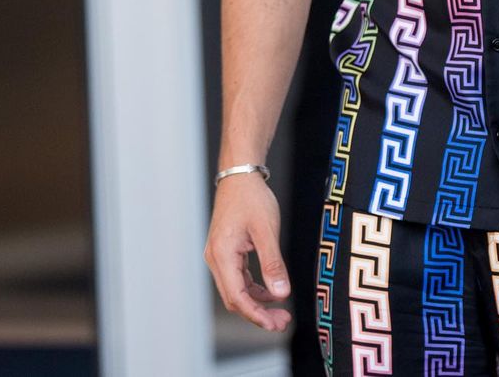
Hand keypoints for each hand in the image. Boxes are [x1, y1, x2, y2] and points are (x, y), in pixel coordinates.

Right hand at [204, 174, 290, 331]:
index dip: (256, 314)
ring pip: (237, 289)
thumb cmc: (252, 198)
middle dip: (258, 313)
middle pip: (235, 298)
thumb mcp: (267, 230)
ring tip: (280, 311)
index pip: (237, 297)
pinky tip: (271, 290)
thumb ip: (273, 263)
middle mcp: (216, 259)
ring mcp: (220, 256)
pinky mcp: (227, 251)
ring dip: (257, 302)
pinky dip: (254, 287)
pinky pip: (239, 277)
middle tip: (282, 322)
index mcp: (222, 255)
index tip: (275, 324)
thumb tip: (282, 293)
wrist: (240, 175)